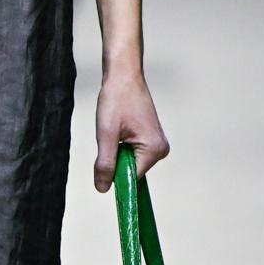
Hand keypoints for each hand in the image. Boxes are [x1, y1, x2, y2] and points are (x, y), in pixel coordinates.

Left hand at [93, 65, 168, 191]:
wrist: (124, 75)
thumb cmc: (116, 100)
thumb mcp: (106, 134)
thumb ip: (105, 163)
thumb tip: (103, 189)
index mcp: (154, 150)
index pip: (131, 178)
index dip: (114, 174)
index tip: (103, 163)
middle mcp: (161, 150)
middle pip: (131, 171)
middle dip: (115, 160)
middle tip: (111, 136)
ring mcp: (158, 145)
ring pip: (130, 162)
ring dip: (117, 152)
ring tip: (116, 129)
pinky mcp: (151, 139)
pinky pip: (132, 153)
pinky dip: (121, 146)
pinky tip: (120, 129)